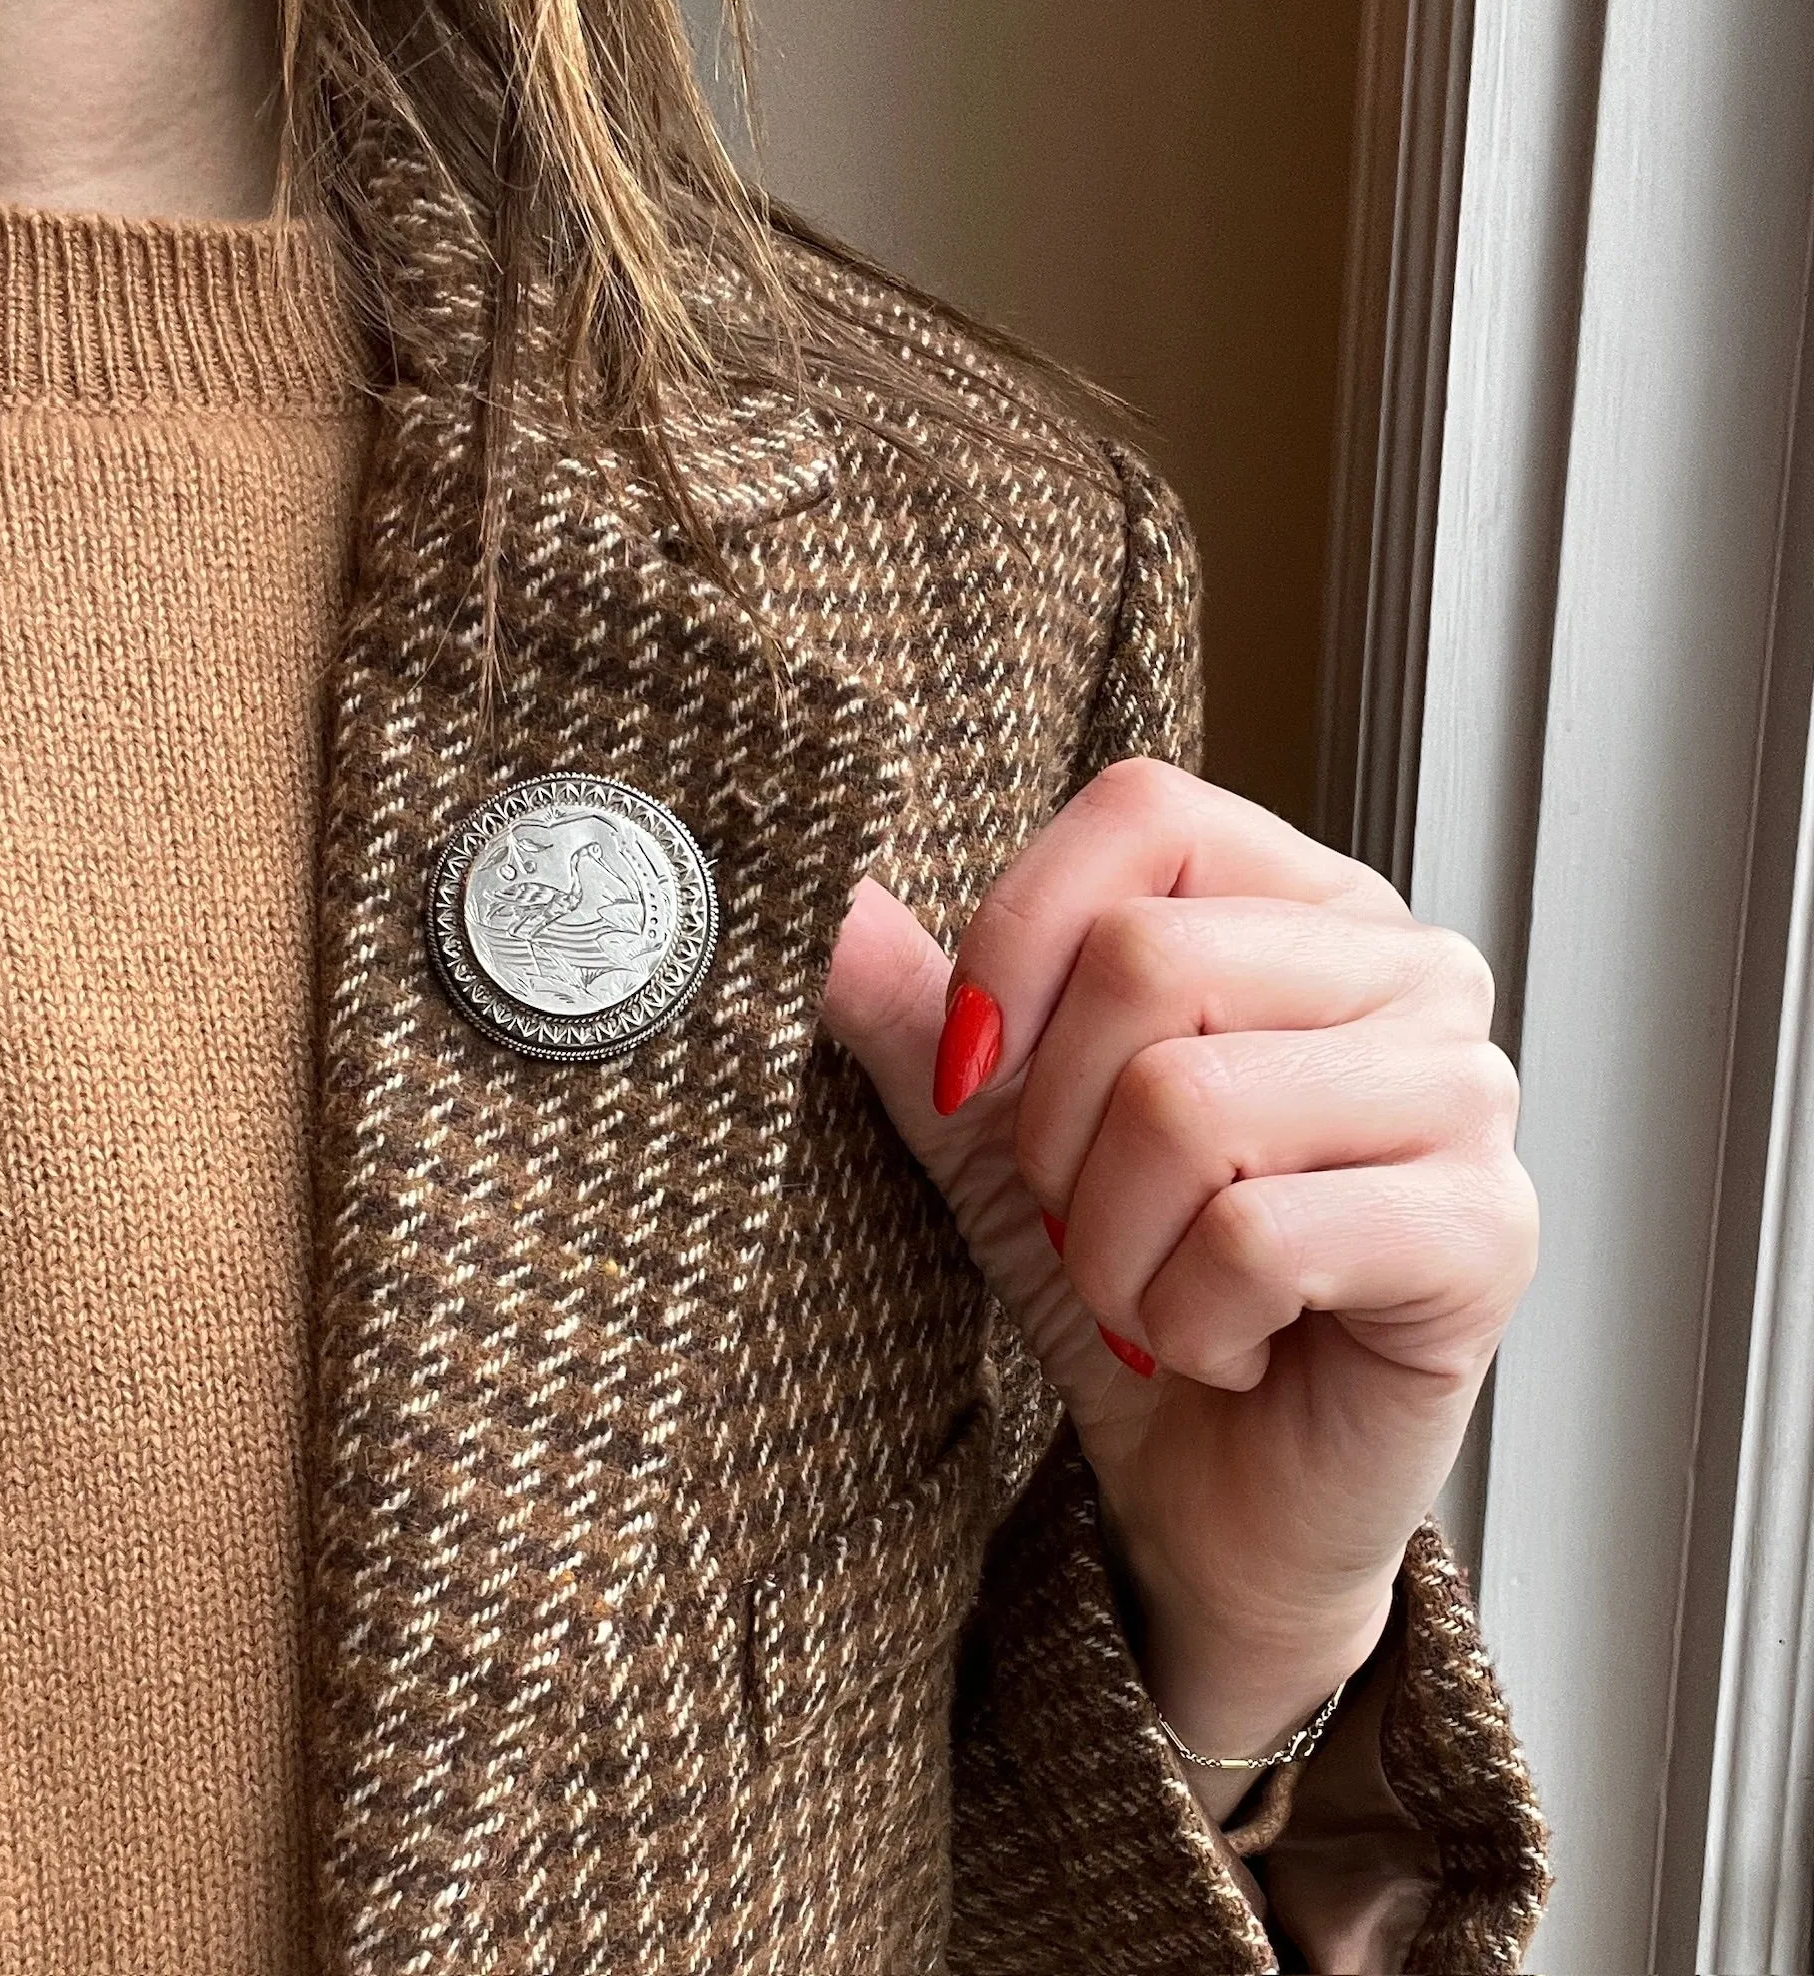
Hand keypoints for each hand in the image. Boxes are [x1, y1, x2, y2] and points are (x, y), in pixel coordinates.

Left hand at [821, 759, 1535, 1818]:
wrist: (1226, 1497)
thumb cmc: (1136, 1288)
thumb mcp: (997, 1136)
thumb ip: (924, 1010)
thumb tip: (823, 896)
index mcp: (1301, 907)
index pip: (1143, 813)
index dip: (1014, 939)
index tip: (976, 1070)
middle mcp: (1408, 970)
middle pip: (1146, 959)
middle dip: (1055, 1133)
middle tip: (1090, 1220)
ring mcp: (1466, 1094)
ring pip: (1188, 1101)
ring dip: (1113, 1245)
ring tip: (1153, 1297)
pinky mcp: (1486, 1232)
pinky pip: (1255, 1236)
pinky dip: (1187, 1321)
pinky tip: (1227, 1346)